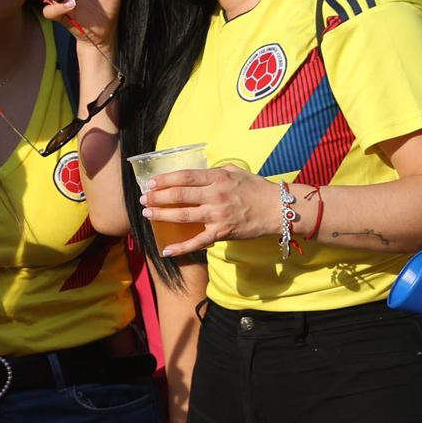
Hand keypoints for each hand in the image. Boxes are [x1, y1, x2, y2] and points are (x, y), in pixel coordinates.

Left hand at [139, 166, 281, 255]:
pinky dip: (181, 247)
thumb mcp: (236, 172)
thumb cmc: (256, 188)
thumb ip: (215, 172)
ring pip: (183, 216)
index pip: (184, 177)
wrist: (277, 209)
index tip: (151, 183)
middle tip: (144, 199)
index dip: (165, 180)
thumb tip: (197, 173)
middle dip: (157, 197)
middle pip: (179, 196)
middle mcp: (215, 196)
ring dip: (162, 215)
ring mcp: (217, 215)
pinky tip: (166, 250)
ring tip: (148, 214)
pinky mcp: (222, 232)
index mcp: (217, 178)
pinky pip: (197, 242)